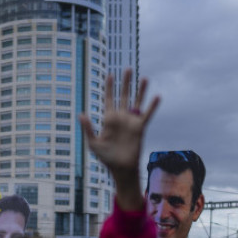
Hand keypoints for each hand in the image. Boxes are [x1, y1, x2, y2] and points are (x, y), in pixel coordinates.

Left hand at [81, 69, 159, 210]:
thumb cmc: (106, 157)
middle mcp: (121, 117)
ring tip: (144, 78)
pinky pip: (147, 114)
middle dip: (125, 83)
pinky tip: (157, 97)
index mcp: (108, 119)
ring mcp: (131, 122)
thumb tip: (81, 114)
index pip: (109, 99)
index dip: (109, 87)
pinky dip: (152, 106)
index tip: (110, 74)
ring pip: (136, 102)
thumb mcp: (93, 143)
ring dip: (140, 90)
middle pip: (123, 96)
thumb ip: (88, 128)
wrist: (121, 168)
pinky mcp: (140, 128)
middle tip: (127, 69)